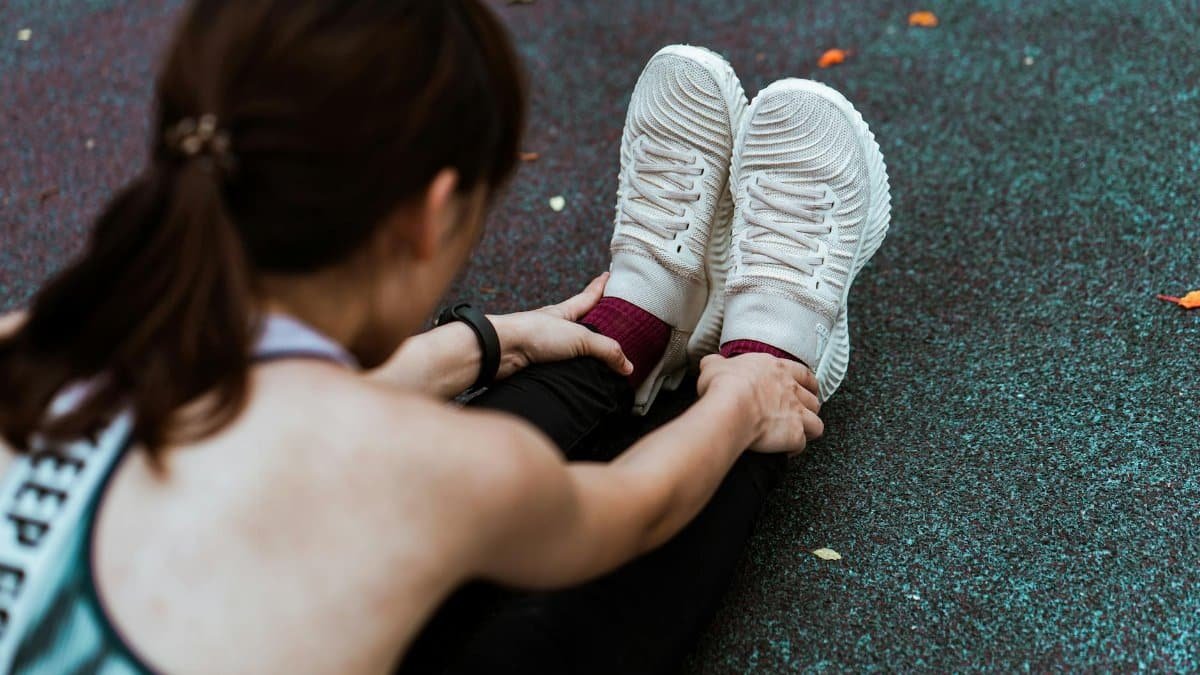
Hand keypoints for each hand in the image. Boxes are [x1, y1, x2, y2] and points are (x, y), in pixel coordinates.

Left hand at [490, 273, 633, 378]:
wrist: (500, 349)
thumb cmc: (533, 333)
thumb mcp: (579, 337)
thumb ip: (605, 350)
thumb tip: (627, 365)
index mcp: (564, 312)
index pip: (588, 296)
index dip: (599, 285)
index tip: (609, 275)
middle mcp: (554, 326)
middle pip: (579, 320)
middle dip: (593, 316)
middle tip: (609, 315)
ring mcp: (544, 344)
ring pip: (569, 344)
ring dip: (582, 347)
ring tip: (598, 351)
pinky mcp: (537, 362)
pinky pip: (560, 364)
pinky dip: (571, 367)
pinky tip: (576, 373)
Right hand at [696, 353, 822, 453]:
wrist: (731, 407)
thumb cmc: (725, 385)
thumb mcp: (714, 367)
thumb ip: (716, 363)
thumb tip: (711, 362)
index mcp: (777, 369)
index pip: (804, 374)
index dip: (808, 383)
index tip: (807, 387)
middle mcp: (791, 390)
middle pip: (814, 400)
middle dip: (809, 408)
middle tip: (801, 413)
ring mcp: (796, 413)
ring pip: (816, 424)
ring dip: (809, 429)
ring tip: (798, 433)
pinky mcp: (794, 434)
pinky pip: (801, 445)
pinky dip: (795, 449)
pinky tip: (785, 451)